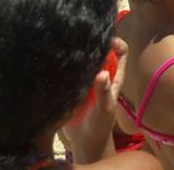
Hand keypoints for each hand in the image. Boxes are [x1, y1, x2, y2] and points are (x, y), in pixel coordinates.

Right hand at [60, 38, 128, 162]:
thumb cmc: (99, 124)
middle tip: (80, 34)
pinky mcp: (71, 84)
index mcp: (114, 75)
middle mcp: (101, 72)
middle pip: (100, 50)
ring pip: (83, 58)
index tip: (104, 39)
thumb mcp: (104, 108)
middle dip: (93, 42)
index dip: (115, 42)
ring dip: (77, 51)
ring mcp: (86, 77)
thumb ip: (104, 92)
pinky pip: (68, 70)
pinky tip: (53, 57)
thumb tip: (103, 74)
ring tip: (66, 41)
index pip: (120, 51)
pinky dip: (63, 63)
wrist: (83, 140)